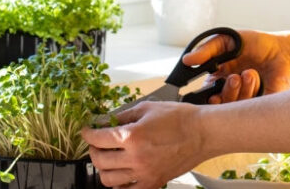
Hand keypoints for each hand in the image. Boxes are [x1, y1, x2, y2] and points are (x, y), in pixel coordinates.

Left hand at [83, 101, 203, 188]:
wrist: (203, 133)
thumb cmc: (179, 118)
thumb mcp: (147, 108)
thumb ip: (123, 115)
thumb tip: (105, 121)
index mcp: (132, 136)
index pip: (98, 138)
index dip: (87, 134)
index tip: (86, 131)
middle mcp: (135, 158)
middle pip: (99, 160)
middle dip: (92, 150)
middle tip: (96, 144)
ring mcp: (144, 173)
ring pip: (108, 179)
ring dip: (103, 168)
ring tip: (107, 159)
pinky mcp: (153, 183)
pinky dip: (118, 184)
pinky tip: (120, 174)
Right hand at [183, 29, 289, 102]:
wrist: (283, 50)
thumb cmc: (256, 44)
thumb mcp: (227, 41)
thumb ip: (207, 50)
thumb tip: (187, 60)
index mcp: (218, 79)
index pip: (204, 95)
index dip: (204, 98)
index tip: (210, 92)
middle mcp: (229, 92)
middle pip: (219, 106)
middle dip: (226, 92)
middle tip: (234, 77)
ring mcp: (244, 100)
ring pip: (234, 107)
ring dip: (241, 89)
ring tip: (250, 73)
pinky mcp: (260, 106)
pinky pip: (249, 109)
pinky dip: (252, 91)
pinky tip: (256, 77)